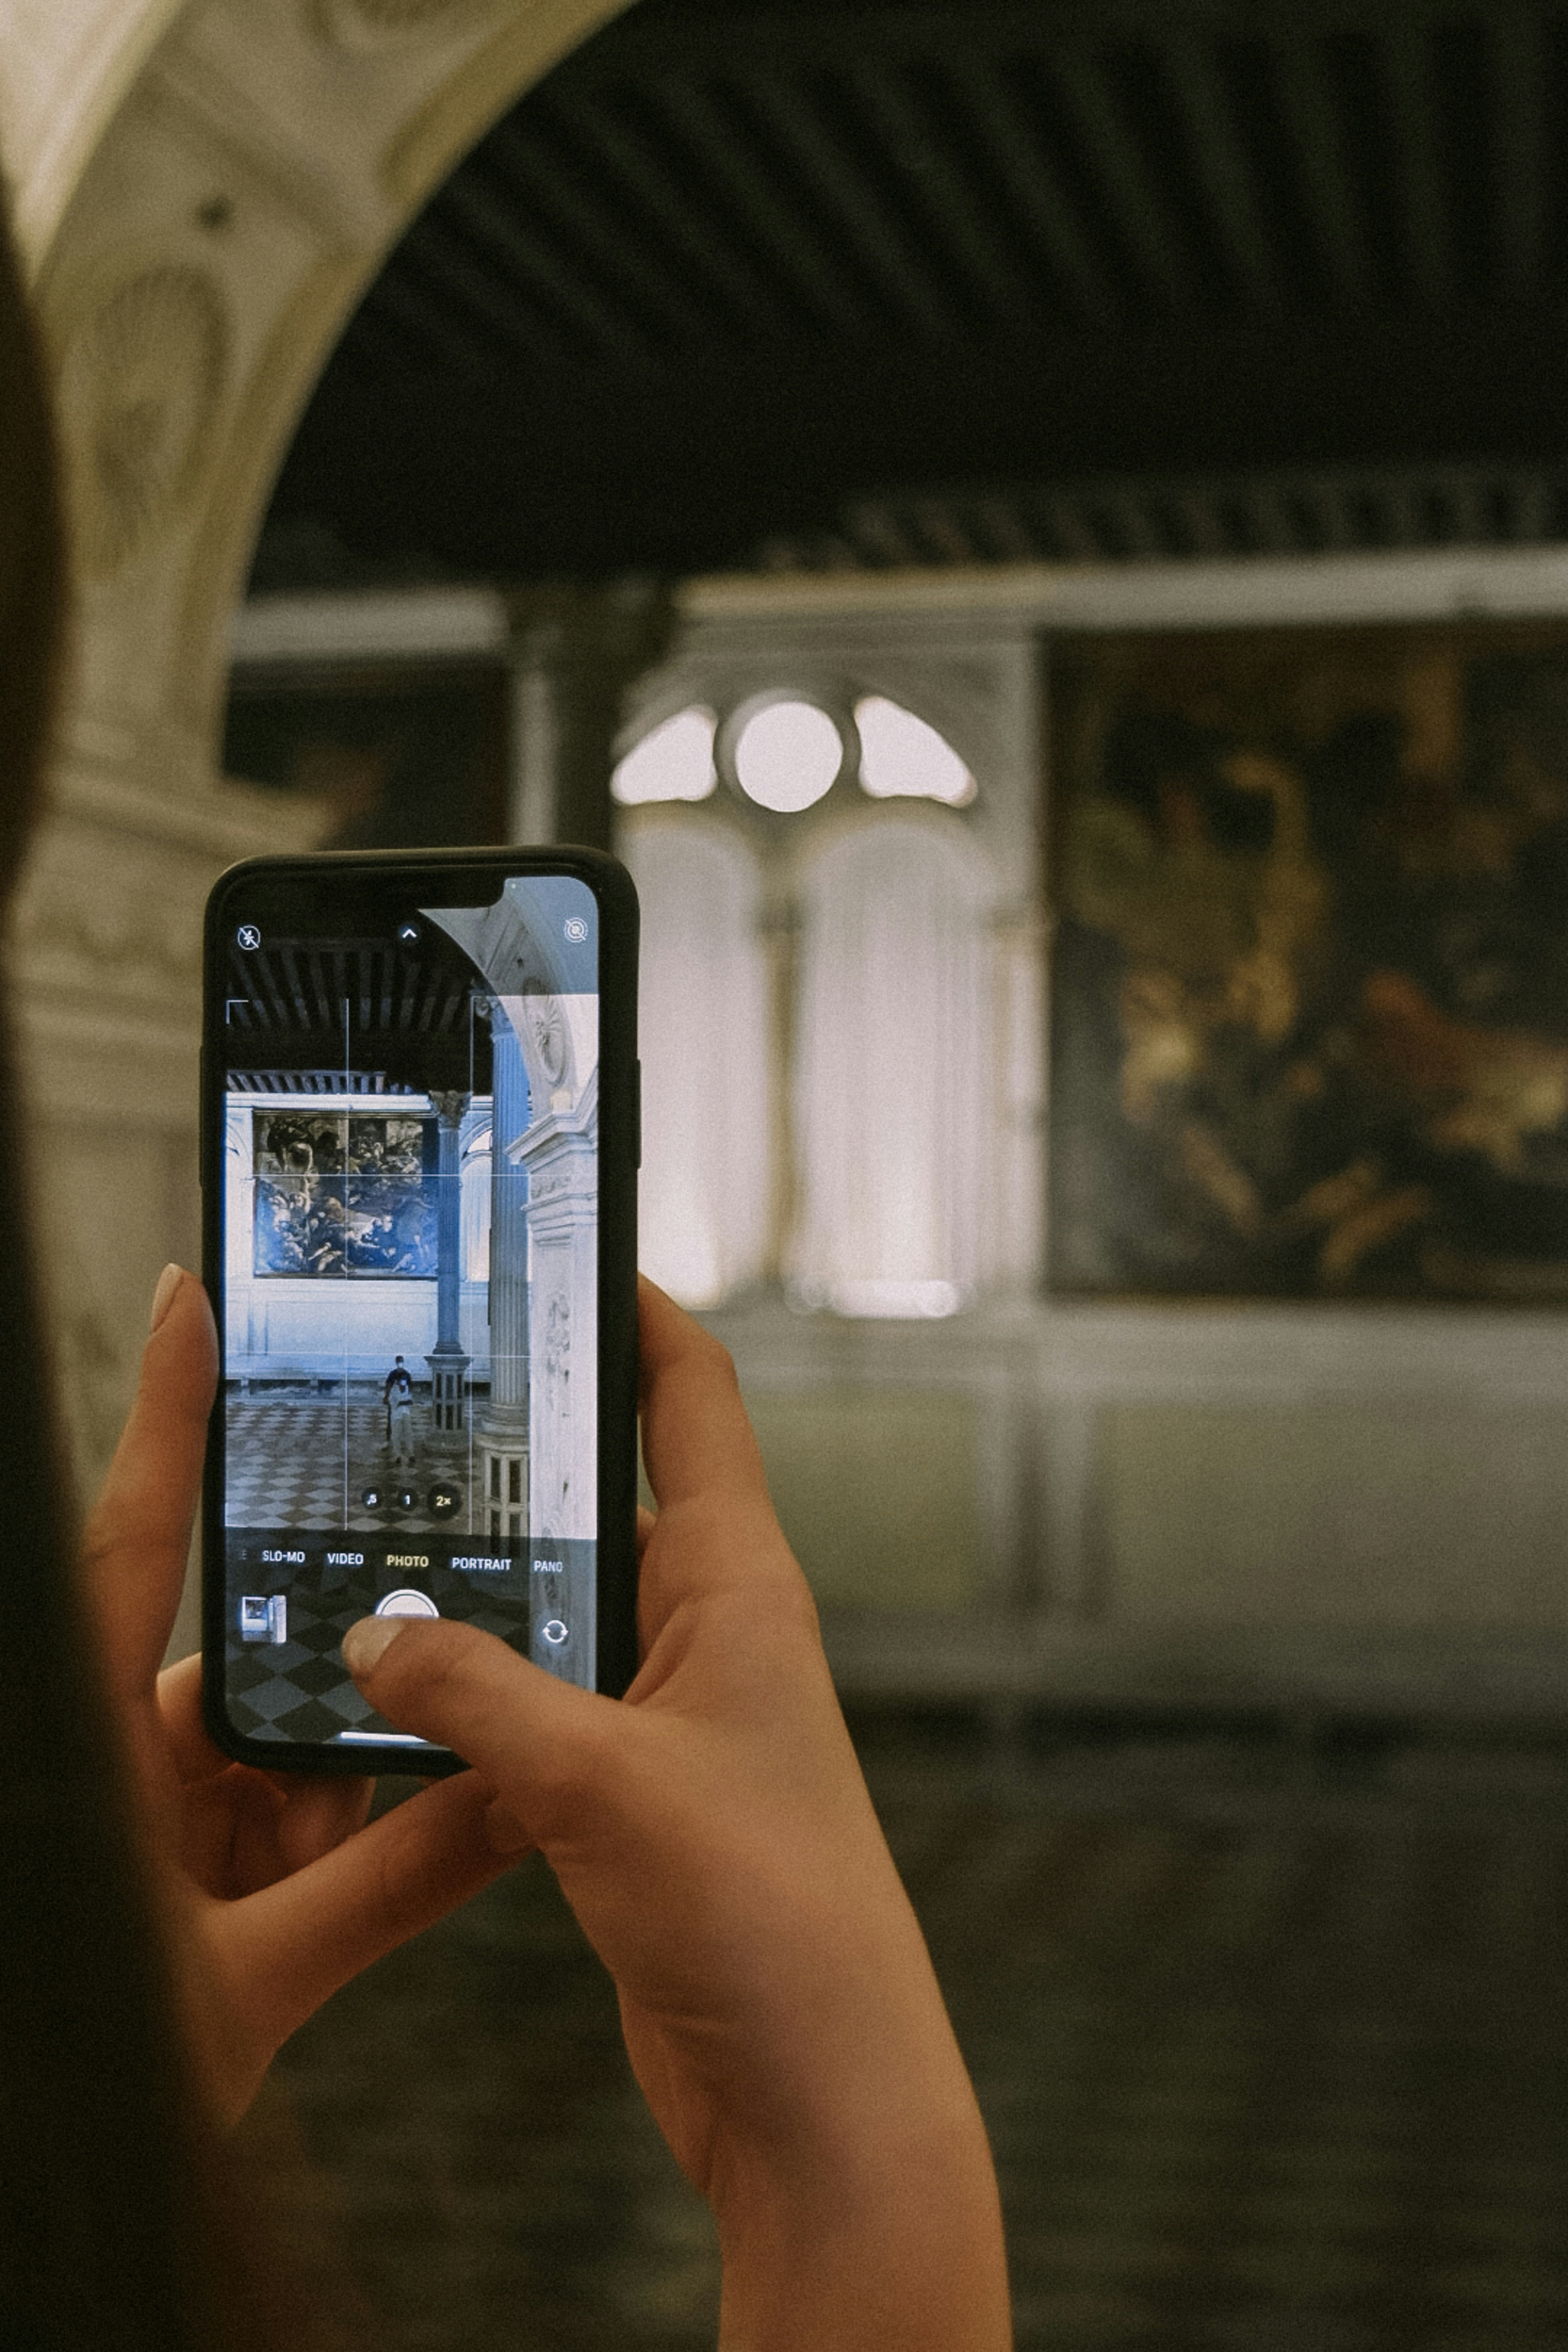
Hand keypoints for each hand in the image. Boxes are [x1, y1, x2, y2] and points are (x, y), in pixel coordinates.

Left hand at [82, 1267, 509, 2124]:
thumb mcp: (245, 1987)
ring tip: (348, 1875)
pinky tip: (379, 1868)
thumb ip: (385, 1891)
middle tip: (359, 1786)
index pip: (131, 1545)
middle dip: (324, 1728)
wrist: (28, 2182)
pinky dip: (333, 1846)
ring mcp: (154, 1815)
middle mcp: (120, 1761)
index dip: (164, 1418)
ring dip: (334, 1811)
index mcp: (94, 1751)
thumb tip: (507, 1805)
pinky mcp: (191, 1870)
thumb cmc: (76, 2065)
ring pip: (276, 1760)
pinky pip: (281, 1820)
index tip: (196, 1305)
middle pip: (240, 1678)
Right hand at [342, 1279, 1010, 2351]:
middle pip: (616, 1498)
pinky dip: (482, 1692)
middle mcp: (714, 1634)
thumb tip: (379, 1631)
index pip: (694, 1402)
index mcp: (742, 1588)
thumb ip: (479, 1698)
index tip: (573, 1250)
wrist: (820, 2090)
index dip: (638, 1315)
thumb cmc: (770, 1923)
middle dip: (526, 1455)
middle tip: (419, 1398)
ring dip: (490, 1588)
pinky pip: (546, 1705)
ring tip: (379, 1543)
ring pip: (566, 1610)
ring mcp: (675, 1714)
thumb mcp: (601, 1783)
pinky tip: (403, 1692)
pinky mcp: (637, 1792)